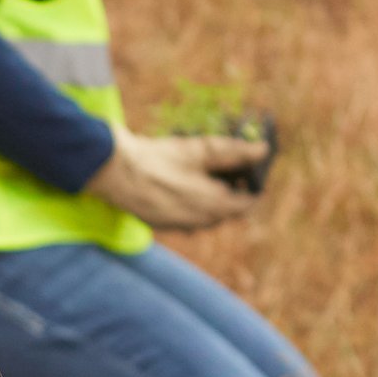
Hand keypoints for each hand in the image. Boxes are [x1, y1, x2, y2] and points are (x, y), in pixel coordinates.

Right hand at [87, 128, 262, 230]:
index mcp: (216, 208)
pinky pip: (184, 214)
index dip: (252, 182)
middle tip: (221, 161)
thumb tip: (263, 150)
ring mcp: (179, 226)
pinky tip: (175, 179)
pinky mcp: (161, 224)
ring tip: (197, 168)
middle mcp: (201, 224)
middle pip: (226, 208)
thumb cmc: (160, 160)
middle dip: (228, 187)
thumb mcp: (202, 151)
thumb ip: (235, 152)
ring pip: (204, 212)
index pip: (249, 202)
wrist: (113, 173)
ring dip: (207, 194)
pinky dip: (187, 199)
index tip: (247, 165)